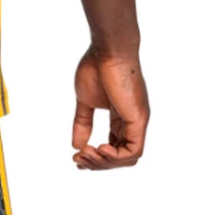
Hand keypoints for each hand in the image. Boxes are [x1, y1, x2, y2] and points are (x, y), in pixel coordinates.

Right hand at [72, 45, 147, 169]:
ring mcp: (137, 121)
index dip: (97, 157)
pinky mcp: (138, 119)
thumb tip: (76, 145)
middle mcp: (132, 121)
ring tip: (86, 154)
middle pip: (120, 156)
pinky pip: (133, 150)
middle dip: (98, 163)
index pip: (114, 146)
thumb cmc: (96, 67)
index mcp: (121, 116)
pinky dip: (116, 156)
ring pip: (128, 157)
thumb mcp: (85, 101)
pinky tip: (99, 148)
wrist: (107, 50)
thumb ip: (82, 123)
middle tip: (77, 160)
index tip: (77, 158)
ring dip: (105, 162)